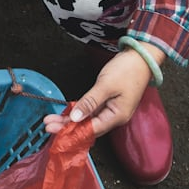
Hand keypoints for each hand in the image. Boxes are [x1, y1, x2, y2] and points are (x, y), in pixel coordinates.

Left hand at [44, 43, 163, 136]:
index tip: (54, 130)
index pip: (91, 130)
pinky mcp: (109, 102)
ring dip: (70, 119)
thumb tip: (75, 117)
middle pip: (88, 126)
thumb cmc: (128, 69)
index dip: (71, 131)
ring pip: (88, 119)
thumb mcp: (106, 85)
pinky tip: (67, 113)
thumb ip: (90, 102)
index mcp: (117, 116)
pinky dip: (79, 111)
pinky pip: (91, 111)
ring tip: (52, 120)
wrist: (141, 57)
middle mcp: (114, 116)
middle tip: (47, 126)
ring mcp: (112, 109)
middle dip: (67, 126)